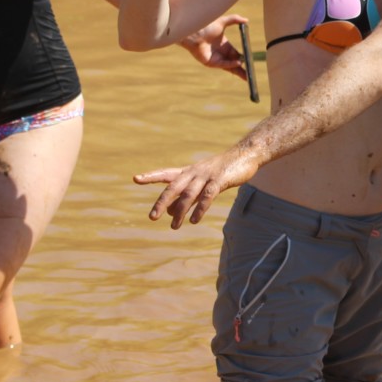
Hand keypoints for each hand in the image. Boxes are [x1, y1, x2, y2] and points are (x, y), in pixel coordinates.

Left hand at [135, 147, 260, 228]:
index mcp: (188, 171)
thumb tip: (171, 212)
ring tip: (174, 226)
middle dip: (162, 202)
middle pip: (173, 187)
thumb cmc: (222, 170)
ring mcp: (207, 176)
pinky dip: (200, 208)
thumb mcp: (202, 182)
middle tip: (152, 217)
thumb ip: (187, 196)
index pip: (166, 173)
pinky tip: (194, 220)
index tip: (136, 179)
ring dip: (180, 211)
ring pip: (189, 194)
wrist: (246, 155)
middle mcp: (194, 172)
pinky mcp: (220, 180)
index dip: (151, 176)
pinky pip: (207, 196)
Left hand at [180, 14, 247, 79]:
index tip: (251, 61)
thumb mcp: (223, 22)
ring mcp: (216, 59)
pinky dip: (231, 64)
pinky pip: (223, 64)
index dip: (243, 58)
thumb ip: (234, 19)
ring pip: (229, 67)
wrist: (194, 31)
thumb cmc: (206, 26)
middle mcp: (221, 54)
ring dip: (238, 70)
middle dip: (242, 70)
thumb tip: (246, 20)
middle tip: (251, 74)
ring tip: (247, 73)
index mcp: (225, 46)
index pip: (236, 55)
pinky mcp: (211, 62)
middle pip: (234, 64)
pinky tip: (238, 63)